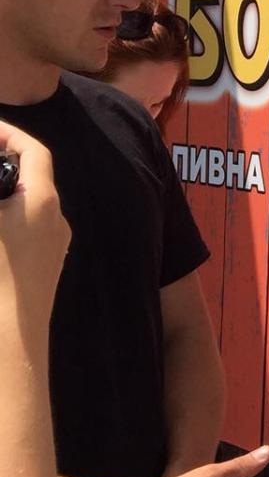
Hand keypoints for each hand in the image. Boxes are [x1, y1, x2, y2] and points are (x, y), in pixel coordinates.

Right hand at [0, 122, 69, 328]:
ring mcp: (52, 245)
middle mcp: (56, 219)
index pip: (33, 150)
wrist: (10, 342)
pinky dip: (6, 218)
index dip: (8, 133)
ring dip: (4, 191)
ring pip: (29, 204)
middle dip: (3, 162)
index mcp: (43, 200)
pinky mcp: (43, 268)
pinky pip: (26, 230)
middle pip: (33, 175)